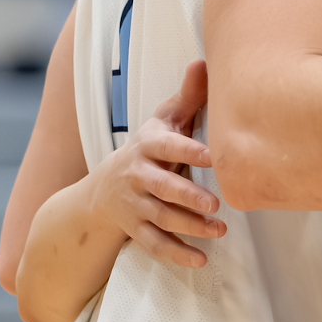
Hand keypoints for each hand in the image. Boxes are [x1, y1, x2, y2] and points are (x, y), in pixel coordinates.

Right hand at [87, 61, 224, 268]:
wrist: (102, 189)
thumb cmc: (149, 150)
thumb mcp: (163, 122)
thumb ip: (187, 97)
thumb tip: (203, 62)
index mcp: (147, 146)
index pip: (167, 147)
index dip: (188, 151)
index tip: (212, 156)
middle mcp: (137, 175)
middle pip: (162, 186)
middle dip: (187, 196)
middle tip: (215, 204)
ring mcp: (134, 204)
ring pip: (160, 218)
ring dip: (190, 227)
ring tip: (220, 231)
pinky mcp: (134, 228)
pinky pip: (153, 243)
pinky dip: (176, 254)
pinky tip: (200, 259)